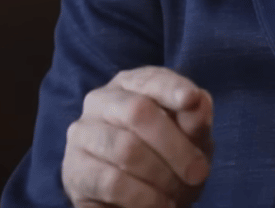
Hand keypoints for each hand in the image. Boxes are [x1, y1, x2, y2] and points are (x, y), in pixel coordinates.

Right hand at [62, 66, 214, 207]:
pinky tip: (158, 204)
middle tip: (198, 173)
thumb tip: (198, 101)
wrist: (135, 199)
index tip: (191, 98)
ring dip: (161, 176)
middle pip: (137, 112)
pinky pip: (113, 182)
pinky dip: (144, 197)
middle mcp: (100, 102)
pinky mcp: (75, 171)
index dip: (171, 88)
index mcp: (129, 85)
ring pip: (125, 149)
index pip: (150, 79)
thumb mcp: (189, 139)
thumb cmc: (165, 158)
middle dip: (175, 146)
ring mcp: (82, 134)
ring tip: (176, 194)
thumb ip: (194, 120)